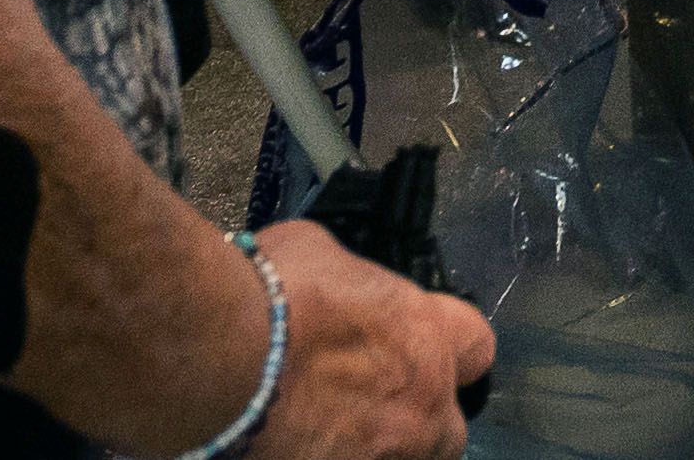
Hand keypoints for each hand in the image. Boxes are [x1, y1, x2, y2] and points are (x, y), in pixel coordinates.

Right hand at [247, 222, 494, 457]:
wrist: (218, 356)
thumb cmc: (268, 295)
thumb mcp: (319, 253)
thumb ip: (350, 281)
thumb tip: (337, 286)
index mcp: (423, 336)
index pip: (475, 346)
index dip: (448, 346)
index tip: (420, 346)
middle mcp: (417, 405)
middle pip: (445, 428)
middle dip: (415, 418)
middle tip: (367, 404)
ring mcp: (381, 456)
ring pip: (402, 457)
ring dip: (375, 446)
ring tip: (326, 430)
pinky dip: (322, 455)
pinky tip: (292, 443)